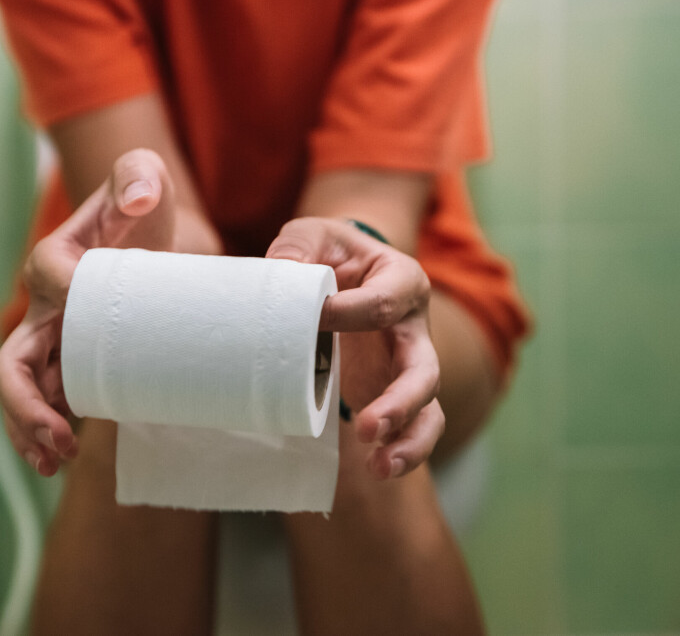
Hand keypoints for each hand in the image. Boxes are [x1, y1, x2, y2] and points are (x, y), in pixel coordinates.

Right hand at [0, 149, 175, 474]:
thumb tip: (138, 199)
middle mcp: (44, 307)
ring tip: (56, 459)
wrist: (159, 240)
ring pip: (21, 391)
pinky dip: (44, 433)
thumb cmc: (144, 209)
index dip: (70, 301)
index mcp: (54, 261)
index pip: (48, 280)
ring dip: (29, 430)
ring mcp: (55, 341)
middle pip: (12, 362)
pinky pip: (46, 402)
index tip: (108, 325)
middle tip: (60, 437)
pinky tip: (60, 458)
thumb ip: (138, 174)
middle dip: (25, 404)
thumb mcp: (145, 178)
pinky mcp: (75, 363)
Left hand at [266, 218, 443, 478]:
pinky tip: (378, 469)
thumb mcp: (310, 237)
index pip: (385, 302)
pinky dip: (402, 450)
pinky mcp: (393, 391)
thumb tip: (277, 277)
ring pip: (428, 406)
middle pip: (423, 369)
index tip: (314, 318)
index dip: (349, 313)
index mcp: (401, 279)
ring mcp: (408, 364)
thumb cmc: (326, 253)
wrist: (340, 271)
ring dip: (408, 438)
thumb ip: (295, 250)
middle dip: (399, 401)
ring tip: (379, 466)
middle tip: (367, 427)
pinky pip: (413, 426)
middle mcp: (414, 327)